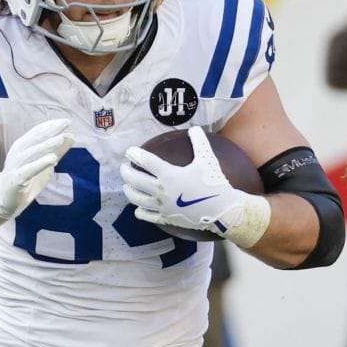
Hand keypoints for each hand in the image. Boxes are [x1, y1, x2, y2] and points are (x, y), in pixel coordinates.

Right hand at [0, 118, 74, 235]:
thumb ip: (57, 151)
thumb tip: (71, 136)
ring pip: (31, 153)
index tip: (66, 121)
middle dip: (50, 130)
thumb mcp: (45, 164)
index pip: (37, 133)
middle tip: (65, 123)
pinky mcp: (15, 180)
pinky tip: (52, 160)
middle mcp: (18, 153)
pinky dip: (39, 164)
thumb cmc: (25, 181)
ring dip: (46, 146)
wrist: (6, 203)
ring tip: (60, 140)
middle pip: (34, 139)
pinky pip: (27, 170)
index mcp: (23, 147)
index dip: (51, 126)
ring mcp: (15, 166)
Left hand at [121, 127, 272, 248]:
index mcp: (169, 174)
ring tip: (127, 186)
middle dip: (126, 172)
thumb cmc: (214, 183)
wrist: (222, 210)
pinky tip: (138, 209)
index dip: (134, 155)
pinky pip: (148, 216)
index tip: (129, 152)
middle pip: (135, 180)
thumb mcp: (207, 159)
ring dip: (129, 191)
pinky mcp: (166, 219)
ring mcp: (162, 206)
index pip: (145, 161)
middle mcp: (161, 191)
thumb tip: (195, 128)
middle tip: (124, 167)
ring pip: (137, 199)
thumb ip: (199, 142)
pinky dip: (140, 212)